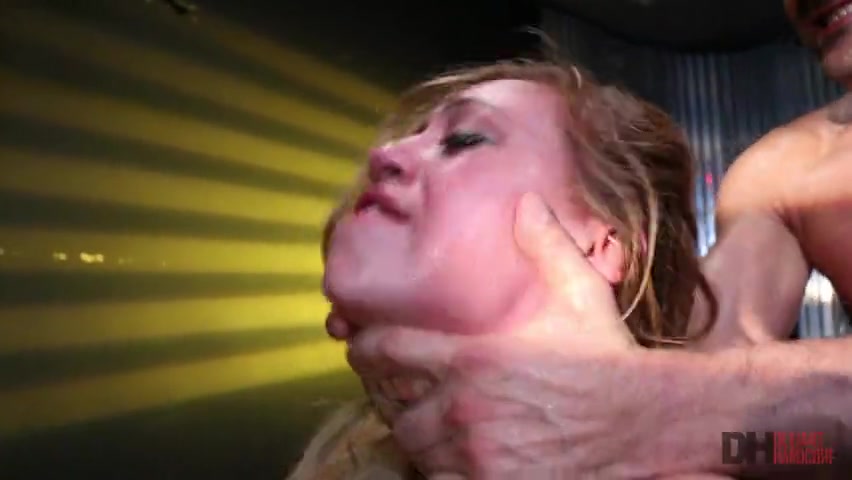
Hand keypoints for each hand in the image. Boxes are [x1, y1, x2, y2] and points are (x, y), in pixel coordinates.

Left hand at [346, 193, 647, 477]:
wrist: (646, 427)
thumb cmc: (609, 361)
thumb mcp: (581, 294)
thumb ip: (546, 246)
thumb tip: (526, 201)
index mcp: (473, 358)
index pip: (388, 352)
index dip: (365, 348)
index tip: (359, 345)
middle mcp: (462, 408)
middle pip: (393, 404)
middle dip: (391, 393)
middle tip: (397, 387)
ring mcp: (473, 455)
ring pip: (414, 445)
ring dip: (416, 431)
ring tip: (427, 419)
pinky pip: (437, 479)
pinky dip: (438, 467)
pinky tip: (453, 454)